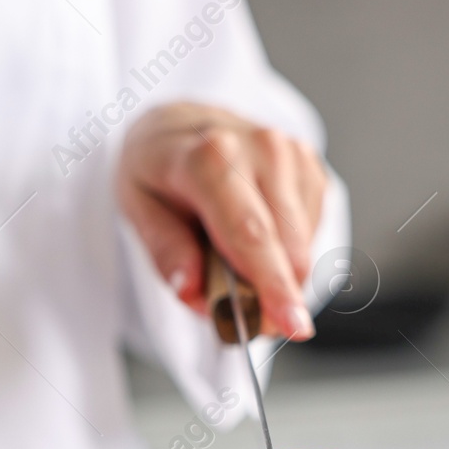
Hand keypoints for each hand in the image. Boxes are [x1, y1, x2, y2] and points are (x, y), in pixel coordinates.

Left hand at [118, 102, 327, 340]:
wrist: (181, 122)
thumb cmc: (160, 167)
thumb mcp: (137, 207)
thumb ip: (165, 251)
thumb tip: (194, 291)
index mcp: (210, 157)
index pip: (250, 234)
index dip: (272, 285)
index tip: (292, 326)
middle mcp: (260, 148)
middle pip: (285, 245)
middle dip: (278, 296)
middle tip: (255, 324)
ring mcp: (291, 153)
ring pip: (303, 245)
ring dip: (279, 274)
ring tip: (238, 267)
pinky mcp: (310, 164)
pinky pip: (311, 231)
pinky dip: (287, 250)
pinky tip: (258, 237)